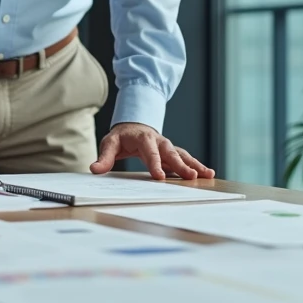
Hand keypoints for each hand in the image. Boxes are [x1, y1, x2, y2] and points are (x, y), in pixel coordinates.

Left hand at [90, 122, 215, 180]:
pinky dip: (196, 165)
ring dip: (195, 164)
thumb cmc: (121, 137)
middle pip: (171, 153)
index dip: (155, 164)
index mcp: (143, 139)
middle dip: (181, 165)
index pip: (149, 152)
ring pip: (182, 155)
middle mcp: (159, 141)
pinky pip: (186, 158)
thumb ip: (104, 158)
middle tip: (191, 177)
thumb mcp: (109, 144)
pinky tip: (207, 174)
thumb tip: (94, 170)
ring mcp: (167, 147)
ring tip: (207, 174)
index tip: (160, 177)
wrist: (133, 126)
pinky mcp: (172, 153)